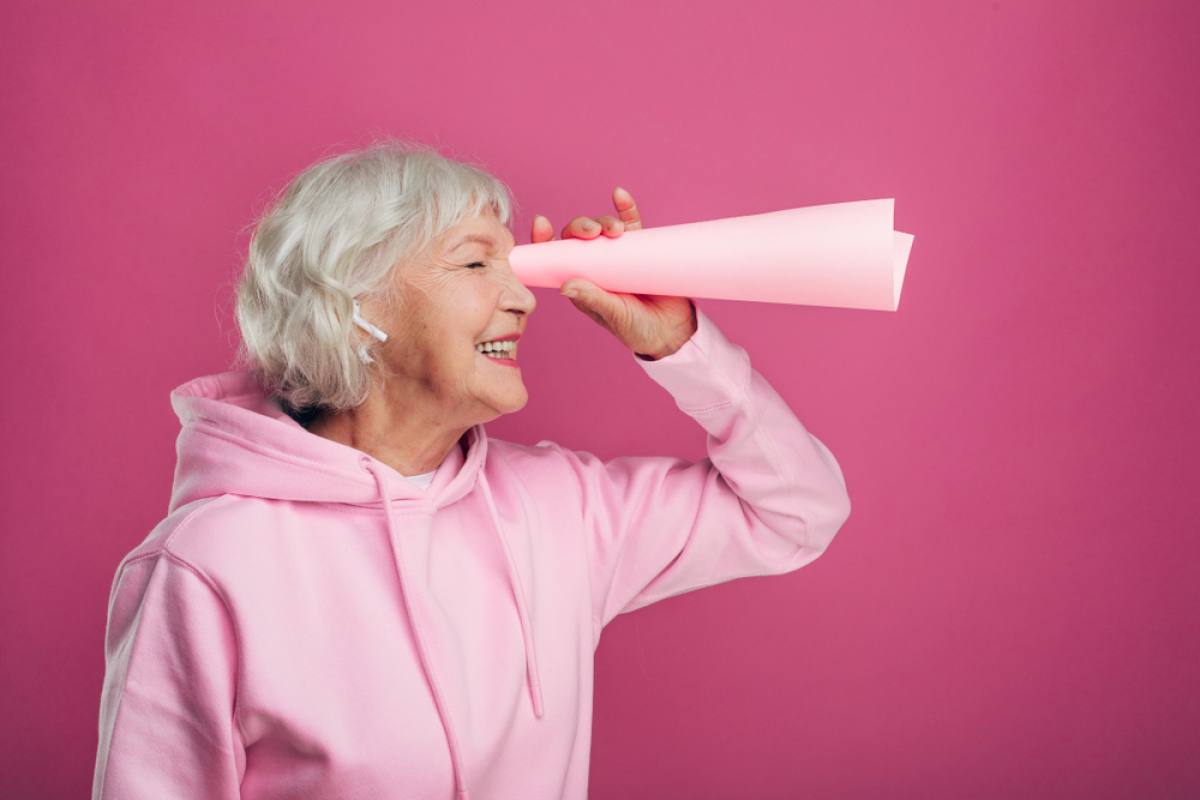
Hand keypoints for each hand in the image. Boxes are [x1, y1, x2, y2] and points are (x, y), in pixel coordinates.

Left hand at [530, 187, 696, 359]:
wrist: (673, 331)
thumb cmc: (637, 329)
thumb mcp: (613, 315)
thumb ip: (592, 299)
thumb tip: (565, 285)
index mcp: (581, 283)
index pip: (556, 258)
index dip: (545, 240)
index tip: (541, 223)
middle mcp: (595, 267)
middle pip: (578, 238)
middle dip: (580, 227)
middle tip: (591, 231)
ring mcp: (617, 256)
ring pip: (602, 229)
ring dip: (603, 222)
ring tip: (616, 230)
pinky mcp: (640, 249)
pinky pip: (631, 224)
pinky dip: (626, 209)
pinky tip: (620, 195)